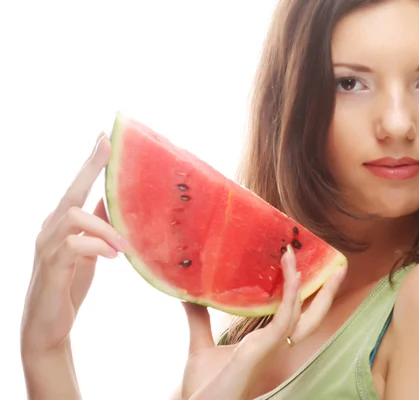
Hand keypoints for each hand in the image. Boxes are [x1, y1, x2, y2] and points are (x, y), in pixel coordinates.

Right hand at [21, 133, 126, 397]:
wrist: (48, 327)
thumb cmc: (68, 286)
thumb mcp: (91, 252)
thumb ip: (98, 228)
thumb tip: (114, 203)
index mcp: (61, 224)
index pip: (76, 187)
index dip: (90, 163)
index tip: (104, 137)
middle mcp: (50, 229)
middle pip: (70, 191)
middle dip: (90, 167)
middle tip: (107, 145)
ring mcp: (47, 247)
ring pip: (71, 216)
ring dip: (103, 227)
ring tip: (124, 245)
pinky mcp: (51, 268)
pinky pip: (72, 246)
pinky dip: (95, 246)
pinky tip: (112, 255)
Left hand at [180, 245, 346, 399]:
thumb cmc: (205, 387)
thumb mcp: (201, 347)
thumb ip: (200, 321)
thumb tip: (187, 297)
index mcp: (265, 343)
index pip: (294, 314)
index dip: (305, 293)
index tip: (307, 268)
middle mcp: (275, 344)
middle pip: (312, 315)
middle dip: (328, 291)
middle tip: (340, 266)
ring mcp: (272, 346)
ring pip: (303, 312)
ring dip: (307, 283)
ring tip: (311, 257)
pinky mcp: (263, 349)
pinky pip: (285, 318)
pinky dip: (292, 296)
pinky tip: (295, 274)